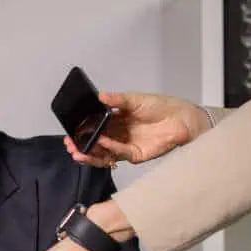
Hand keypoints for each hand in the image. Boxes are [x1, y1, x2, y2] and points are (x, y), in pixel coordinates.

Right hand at [64, 91, 209, 167]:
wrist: (181, 118)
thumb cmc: (161, 106)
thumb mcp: (135, 99)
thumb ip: (116, 100)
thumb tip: (99, 96)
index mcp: (115, 120)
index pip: (94, 127)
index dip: (81, 131)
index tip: (70, 133)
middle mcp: (118, 134)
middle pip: (95, 143)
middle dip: (81, 145)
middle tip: (71, 145)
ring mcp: (125, 146)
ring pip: (103, 153)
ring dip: (90, 153)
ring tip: (79, 151)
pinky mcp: (135, 154)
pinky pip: (118, 154)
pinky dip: (109, 149)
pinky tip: (102, 143)